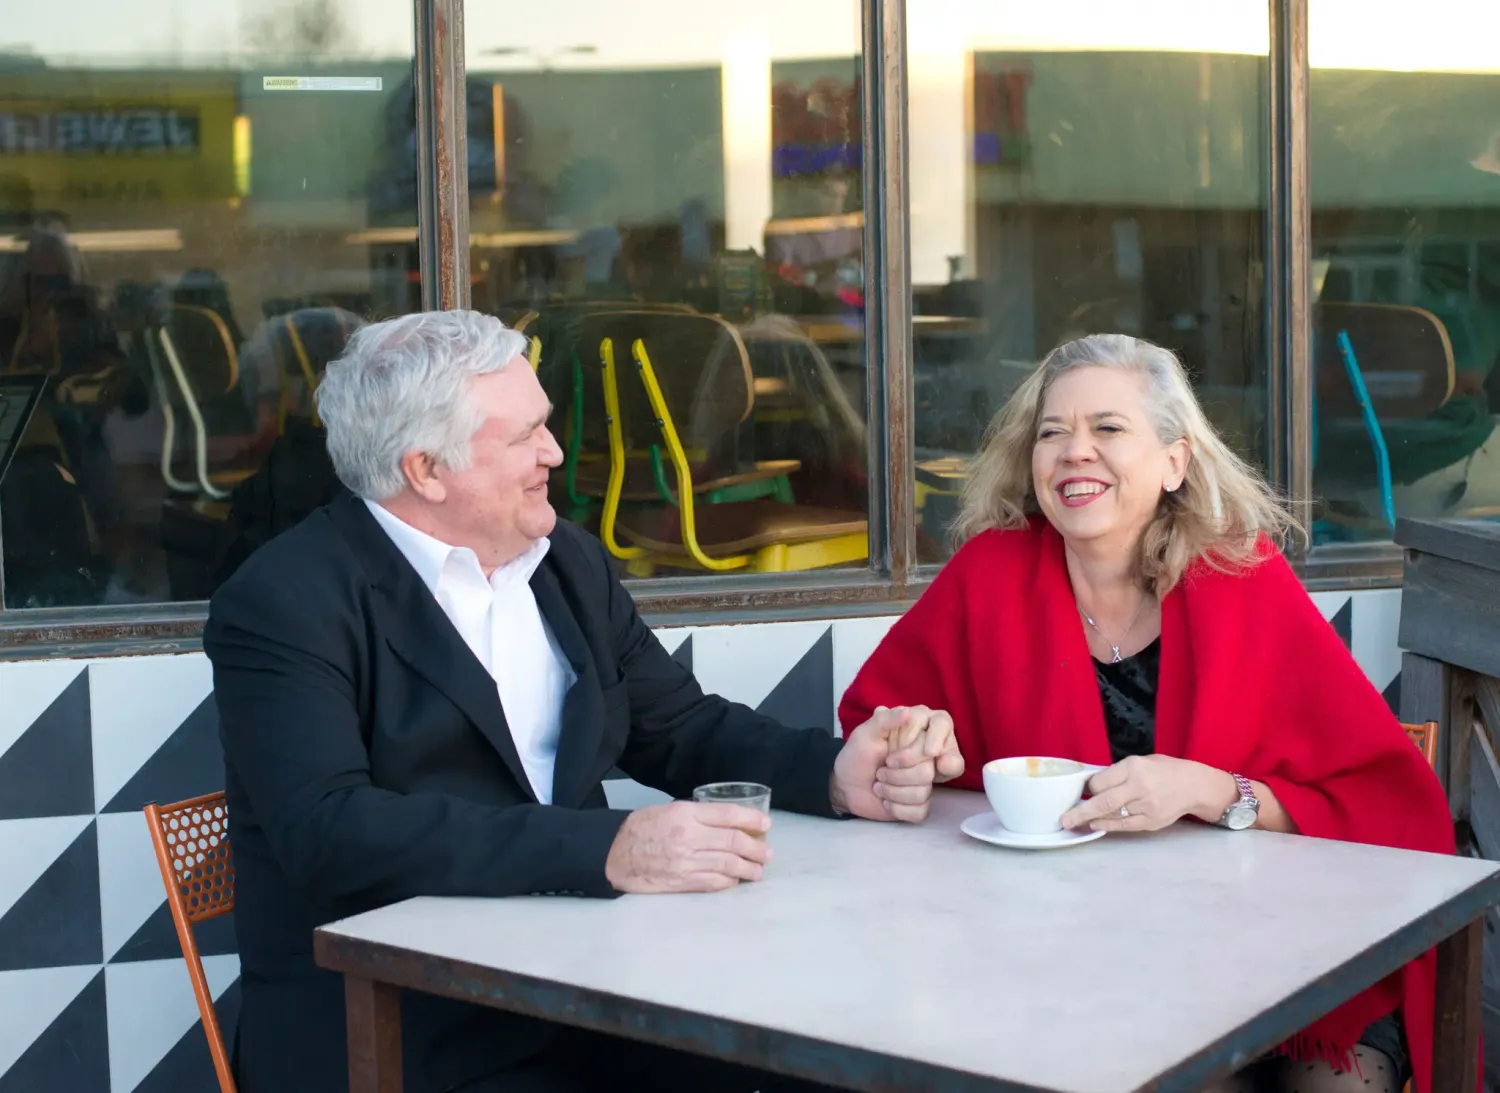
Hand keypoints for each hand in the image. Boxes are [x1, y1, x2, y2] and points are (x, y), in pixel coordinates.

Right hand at [604, 801, 771, 892]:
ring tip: (759, 871)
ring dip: (748, 868)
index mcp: (686, 813)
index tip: (766, 823)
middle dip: (756, 848)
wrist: (613, 854)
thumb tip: (727, 821)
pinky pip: (713, 882)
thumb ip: (696, 814)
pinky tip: (736, 881)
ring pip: (728, 865)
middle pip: (733, 841)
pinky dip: (729, 882)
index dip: (751, 819)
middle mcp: (689, 837)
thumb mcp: (668, 810)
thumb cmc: (641, 828)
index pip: (727, 814)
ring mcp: (686, 862)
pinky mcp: (682, 882)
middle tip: (768, 853)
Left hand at [832, 705, 964, 822]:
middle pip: (929, 770)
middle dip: (898, 774)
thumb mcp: (865, 733)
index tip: (928, 751)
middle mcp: (927, 756)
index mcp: (918, 732)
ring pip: (924, 792)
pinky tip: (886, 802)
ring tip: (878, 785)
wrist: (845, 786)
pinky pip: (920, 810)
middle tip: (881, 770)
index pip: (943, 729)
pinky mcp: (920, 803)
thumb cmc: (857, 754)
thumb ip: (884, 720)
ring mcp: (925, 781)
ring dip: (893, 791)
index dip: (935, 741)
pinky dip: (898, 809)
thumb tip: (907, 711)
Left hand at [1059, 755, 1229, 832]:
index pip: (1100, 781)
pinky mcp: (1151, 822)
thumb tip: (1093, 785)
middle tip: (1064, 819)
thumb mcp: (1141, 761)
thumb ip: (1119, 773)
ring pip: (1111, 816)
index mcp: (1134, 768)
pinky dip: (1107, 826)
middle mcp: (1139, 787)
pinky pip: (1124, 826)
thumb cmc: (1165, 770)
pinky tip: (1096, 825)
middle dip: (1080, 812)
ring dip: (1091, 819)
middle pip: (1102, 802)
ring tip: (1075, 821)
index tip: (1081, 790)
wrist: (1194, 786)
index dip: (1088, 787)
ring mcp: (1146, 807)